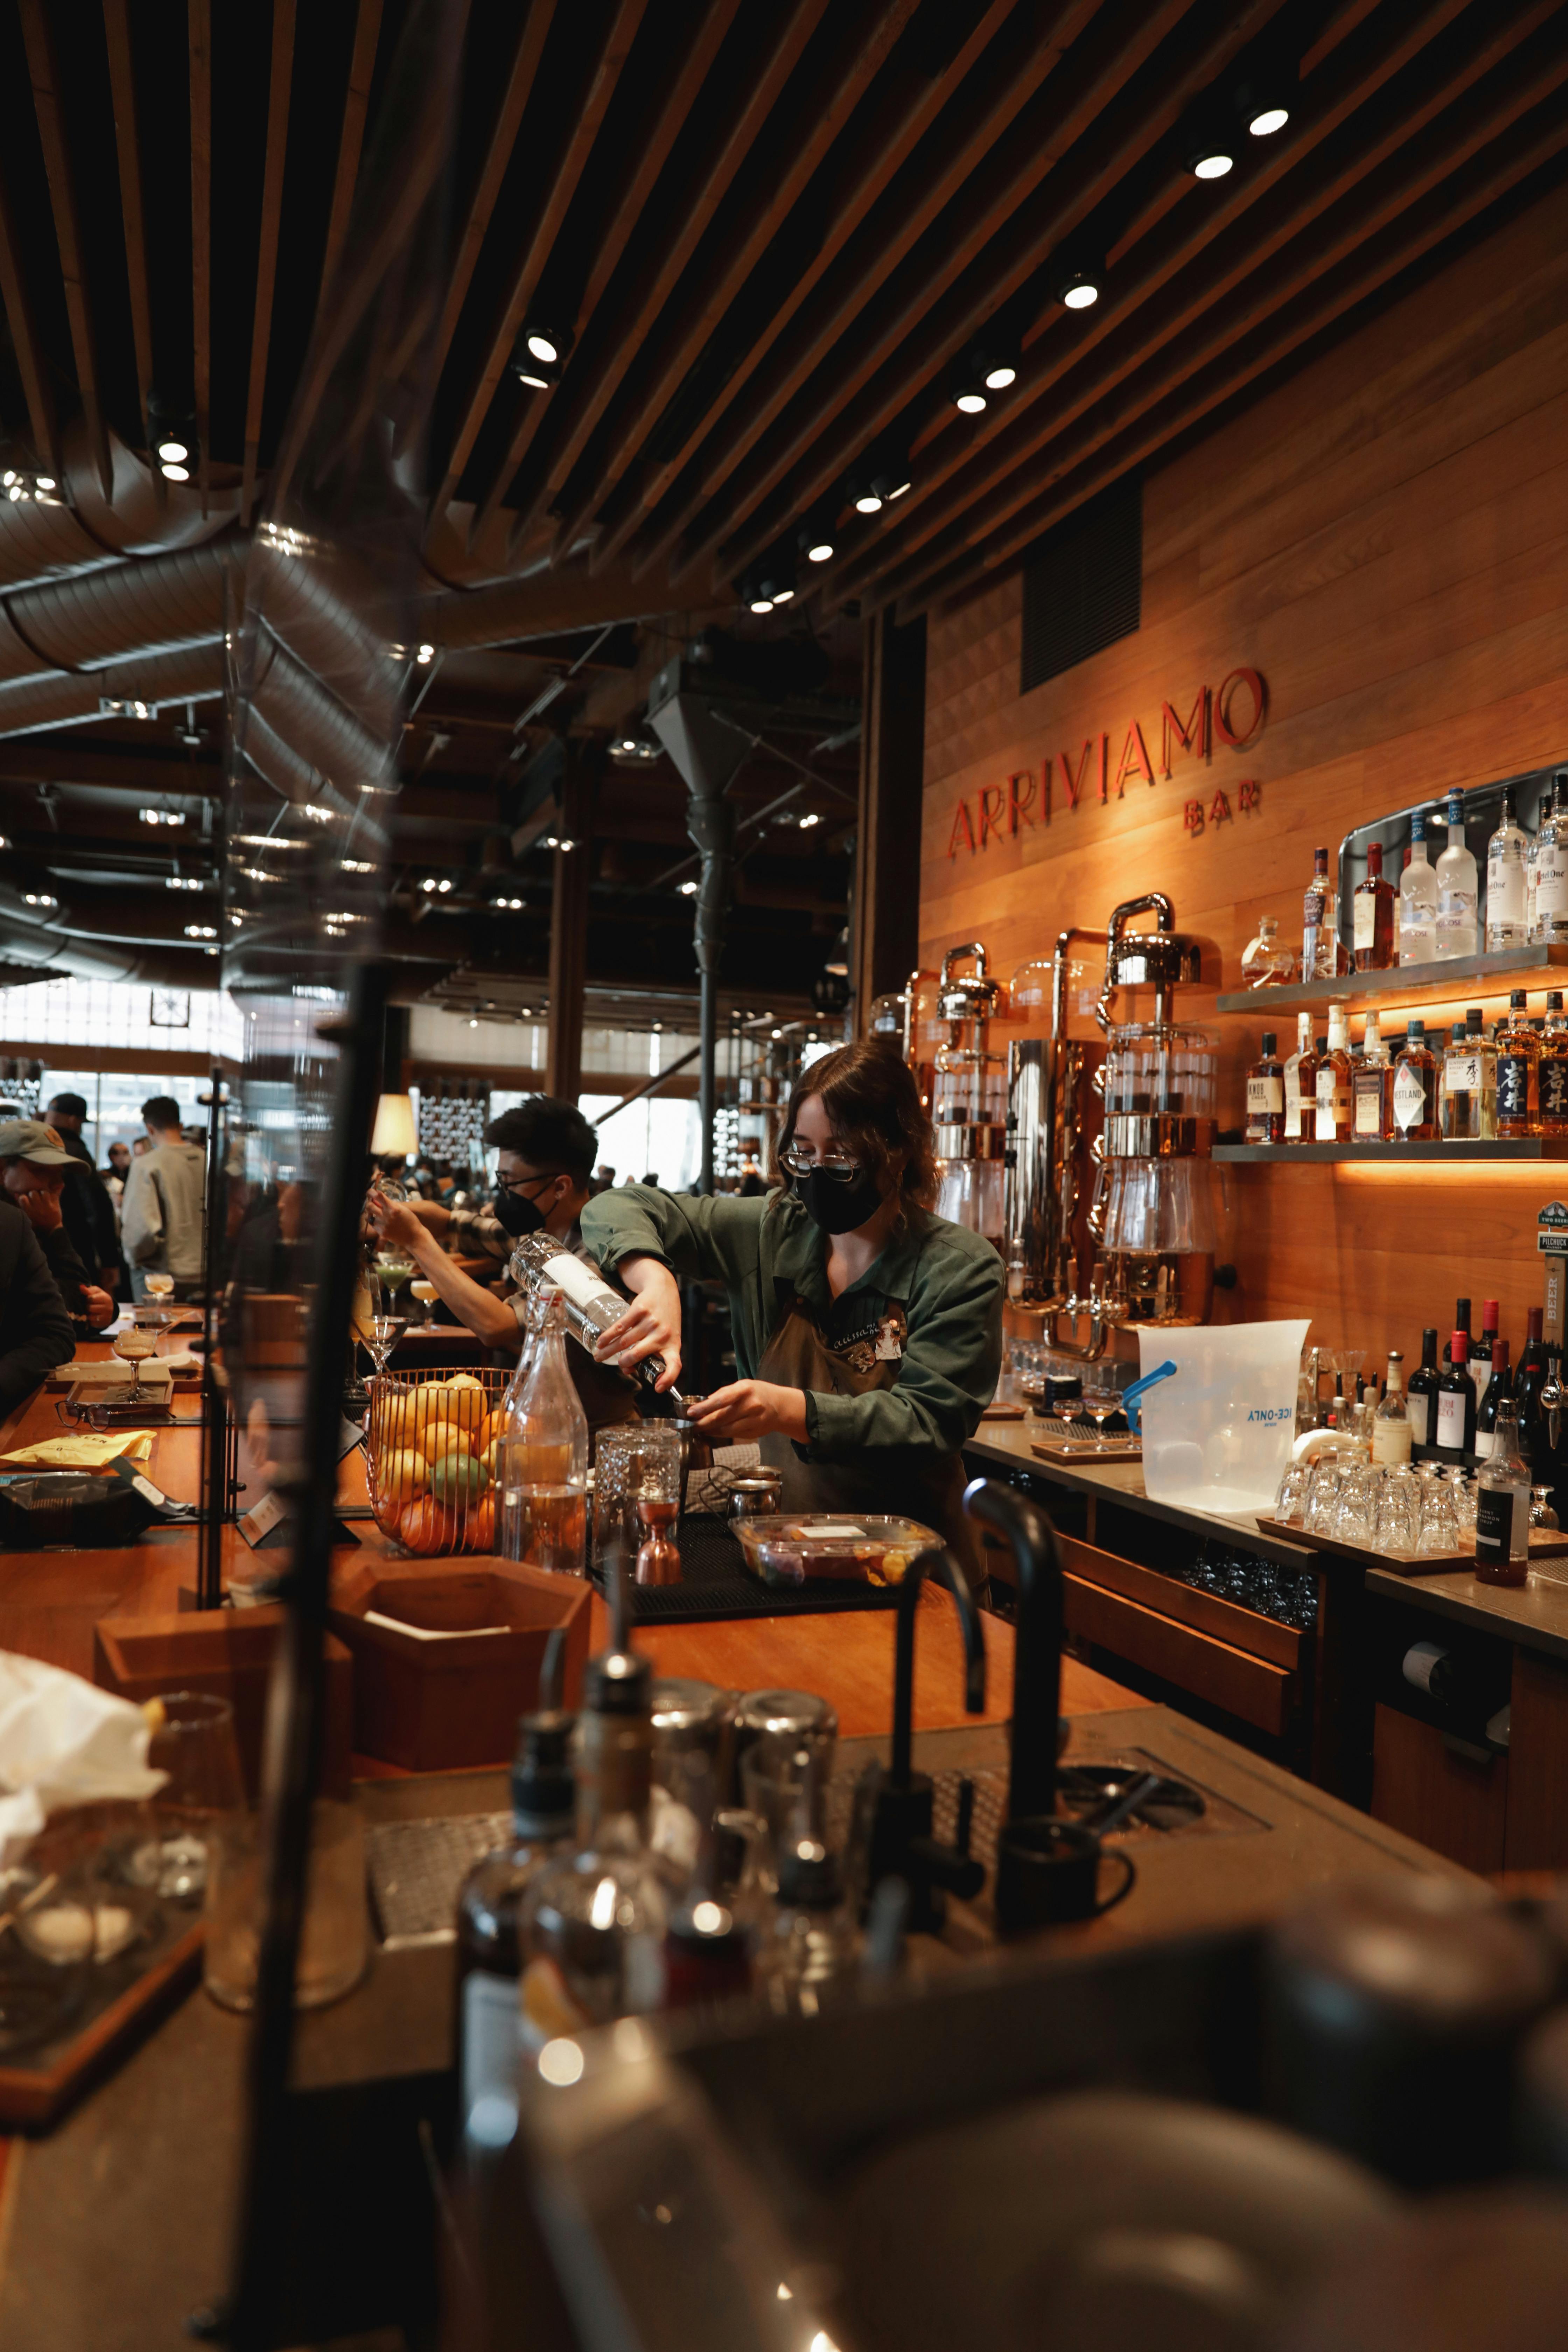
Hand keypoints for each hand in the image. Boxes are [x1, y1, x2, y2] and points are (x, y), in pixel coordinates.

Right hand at [12, 1181, 61, 1233]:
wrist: (51, 1231)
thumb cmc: (37, 1224)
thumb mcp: (26, 1217)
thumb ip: (21, 1205)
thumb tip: (16, 1194)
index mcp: (29, 1211)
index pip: (22, 1198)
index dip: (23, 1196)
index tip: (25, 1198)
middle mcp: (38, 1208)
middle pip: (33, 1193)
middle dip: (33, 1193)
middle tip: (35, 1197)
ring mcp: (47, 1207)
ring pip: (44, 1192)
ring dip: (44, 1193)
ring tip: (44, 1197)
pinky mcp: (55, 1206)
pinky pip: (54, 1195)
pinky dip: (52, 1195)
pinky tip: (50, 1198)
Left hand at [81, 1285, 114, 1329]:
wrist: (108, 1308)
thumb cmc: (99, 1298)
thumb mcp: (95, 1292)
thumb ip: (87, 1290)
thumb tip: (80, 1286)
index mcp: (106, 1298)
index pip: (91, 1299)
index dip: (87, 1299)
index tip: (89, 1299)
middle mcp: (108, 1308)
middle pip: (90, 1308)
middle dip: (87, 1307)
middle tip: (89, 1305)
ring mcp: (106, 1317)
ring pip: (90, 1316)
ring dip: (88, 1314)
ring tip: (90, 1311)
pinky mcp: (103, 1324)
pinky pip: (92, 1323)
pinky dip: (90, 1320)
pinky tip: (92, 1317)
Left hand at [367, 1198, 426, 1256]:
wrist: (414, 1237)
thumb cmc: (410, 1221)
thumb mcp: (401, 1208)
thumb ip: (389, 1203)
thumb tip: (376, 1199)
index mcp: (393, 1208)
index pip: (377, 1195)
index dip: (371, 1192)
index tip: (370, 1192)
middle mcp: (387, 1216)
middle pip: (369, 1206)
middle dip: (370, 1204)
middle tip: (373, 1204)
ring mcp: (383, 1225)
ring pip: (368, 1216)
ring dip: (371, 1214)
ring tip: (377, 1214)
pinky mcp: (381, 1233)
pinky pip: (372, 1225)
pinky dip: (374, 1222)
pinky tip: (381, 1222)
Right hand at [593, 1257, 681, 1388]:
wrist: (664, 1290)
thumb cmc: (664, 1321)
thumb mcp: (665, 1339)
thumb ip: (649, 1356)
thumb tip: (626, 1369)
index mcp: (673, 1346)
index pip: (675, 1366)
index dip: (667, 1379)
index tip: (657, 1388)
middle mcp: (663, 1335)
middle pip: (637, 1355)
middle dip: (620, 1362)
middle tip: (608, 1363)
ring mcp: (651, 1322)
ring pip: (624, 1341)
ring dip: (608, 1350)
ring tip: (599, 1355)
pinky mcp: (640, 1310)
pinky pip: (619, 1327)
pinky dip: (607, 1337)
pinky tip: (601, 1342)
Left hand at [688, 1380, 805, 1444]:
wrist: (779, 1405)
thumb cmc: (756, 1393)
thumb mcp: (741, 1386)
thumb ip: (722, 1394)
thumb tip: (702, 1405)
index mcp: (745, 1390)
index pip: (721, 1400)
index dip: (704, 1408)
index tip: (691, 1413)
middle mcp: (751, 1406)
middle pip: (721, 1418)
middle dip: (703, 1423)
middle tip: (691, 1425)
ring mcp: (754, 1421)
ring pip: (726, 1430)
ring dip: (710, 1431)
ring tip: (699, 1429)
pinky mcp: (754, 1433)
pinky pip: (733, 1435)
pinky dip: (720, 1434)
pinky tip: (713, 1431)